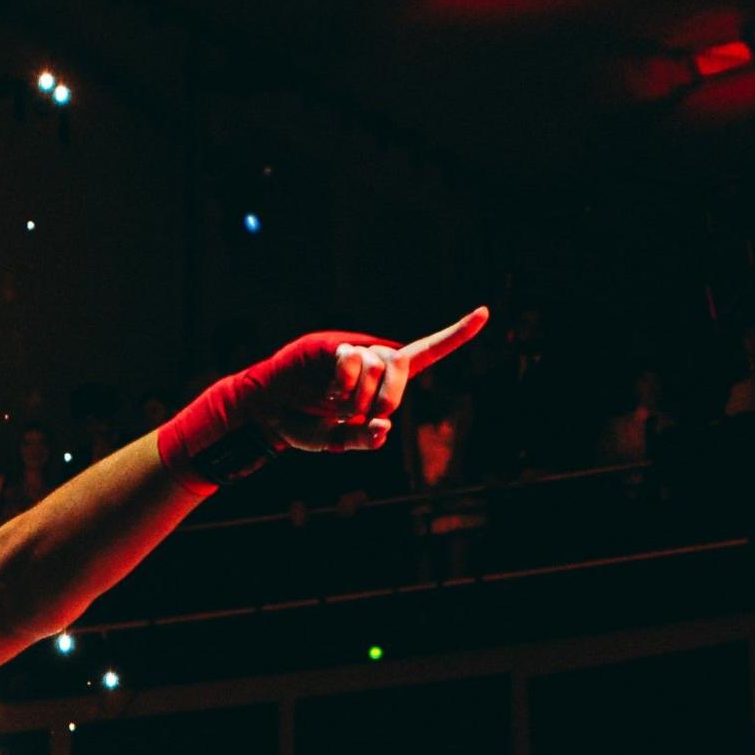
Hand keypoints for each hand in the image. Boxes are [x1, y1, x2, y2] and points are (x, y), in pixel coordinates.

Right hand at [156, 311, 489, 477]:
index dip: (456, 334)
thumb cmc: (307, 428)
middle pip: (400, 365)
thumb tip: (384, 427)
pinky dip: (345, 383)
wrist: (269, 415)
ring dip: (360, 394)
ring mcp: (354, 352)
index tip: (486, 312)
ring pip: (377, 363)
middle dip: (388, 396)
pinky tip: (330, 397)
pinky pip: (352, 358)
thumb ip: (365, 439)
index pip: (426, 353)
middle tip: (363, 416)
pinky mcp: (333, 348)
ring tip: (338, 407)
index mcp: (384, 382)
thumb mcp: (339, 442)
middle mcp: (374, 360)